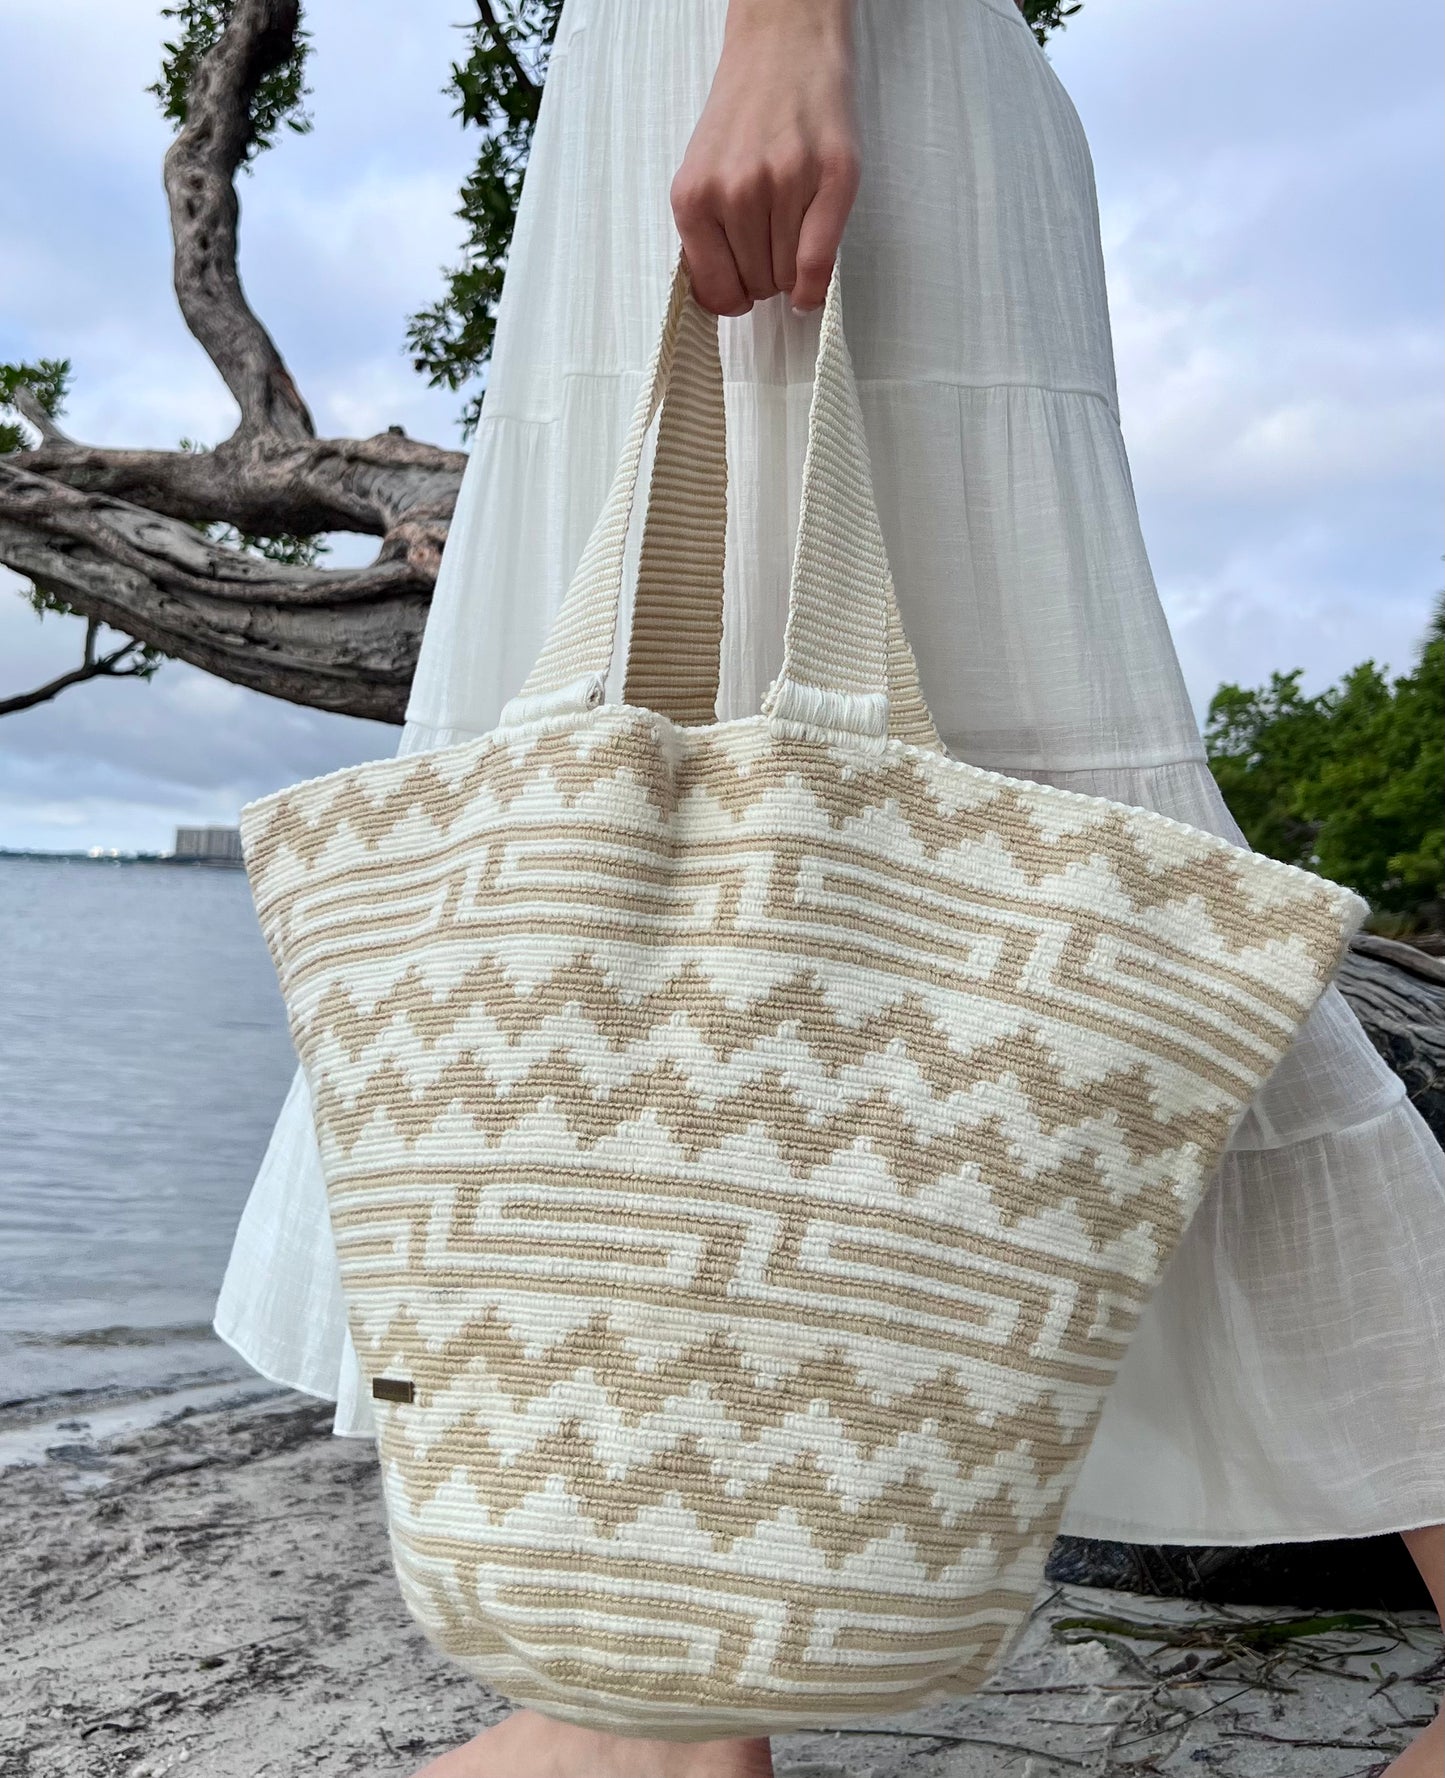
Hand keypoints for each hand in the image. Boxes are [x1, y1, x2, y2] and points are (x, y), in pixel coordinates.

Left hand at [670, 0, 859, 316]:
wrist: (783, 47)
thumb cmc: (744, 115)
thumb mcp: (702, 172)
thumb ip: (705, 233)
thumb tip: (722, 298)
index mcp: (694, 196)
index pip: (715, 290)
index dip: (733, 297)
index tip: (742, 288)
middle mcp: (736, 192)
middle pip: (756, 285)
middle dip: (764, 277)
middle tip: (770, 243)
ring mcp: (785, 184)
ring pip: (786, 276)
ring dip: (790, 270)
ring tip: (789, 230)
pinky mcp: (832, 177)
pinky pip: (819, 261)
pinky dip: (815, 286)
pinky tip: (811, 287)